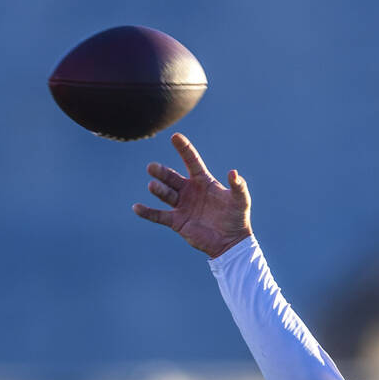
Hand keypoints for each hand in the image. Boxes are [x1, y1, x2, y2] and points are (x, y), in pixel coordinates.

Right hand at [132, 133, 252, 257]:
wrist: (231, 243)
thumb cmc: (237, 218)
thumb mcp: (241, 201)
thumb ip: (239, 186)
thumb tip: (233, 173)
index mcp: (203, 181)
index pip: (191, 161)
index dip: (184, 149)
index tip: (175, 137)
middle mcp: (189, 191)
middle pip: (172, 177)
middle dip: (162, 172)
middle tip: (152, 167)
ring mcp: (182, 206)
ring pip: (165, 194)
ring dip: (158, 189)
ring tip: (153, 186)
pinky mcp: (177, 222)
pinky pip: (159, 216)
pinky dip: (147, 212)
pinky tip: (137, 208)